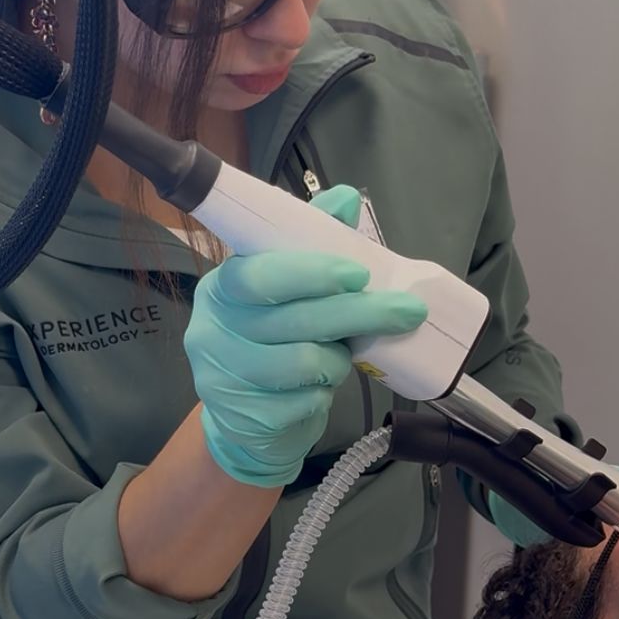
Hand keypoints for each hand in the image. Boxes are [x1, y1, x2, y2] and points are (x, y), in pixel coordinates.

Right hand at [185, 187, 426, 487]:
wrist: (246, 418)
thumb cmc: (272, 341)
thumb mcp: (287, 291)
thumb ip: (311, 243)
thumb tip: (343, 199)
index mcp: (222, 287)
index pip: (259, 275)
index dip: (310, 274)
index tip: (359, 274)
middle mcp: (211, 330)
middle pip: (293, 320)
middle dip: (357, 313)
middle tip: (406, 311)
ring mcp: (222, 378)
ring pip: (302, 364)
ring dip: (336, 360)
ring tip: (341, 356)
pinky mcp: (243, 417)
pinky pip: (304, 402)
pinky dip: (323, 394)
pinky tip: (319, 388)